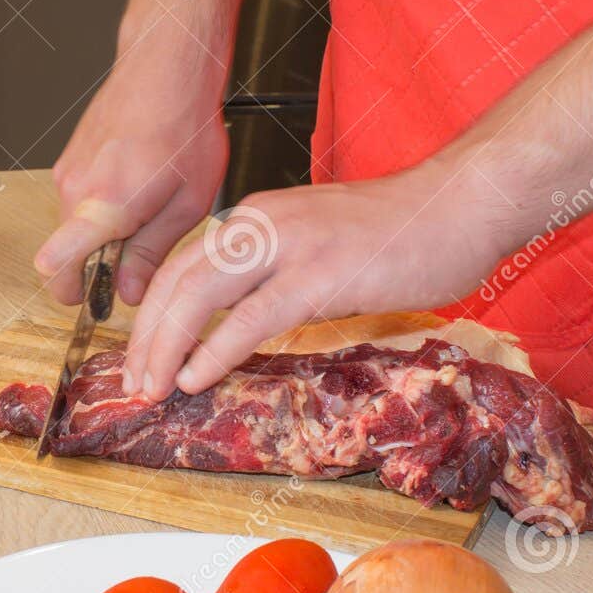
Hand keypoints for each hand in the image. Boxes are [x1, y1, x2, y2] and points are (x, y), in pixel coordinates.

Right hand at [35, 17, 229, 305]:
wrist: (167, 67)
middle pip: (68, 253)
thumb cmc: (184, 126)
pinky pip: (79, 200)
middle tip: (144, 250)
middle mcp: (75, 189)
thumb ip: (151, 254)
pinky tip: (138, 185)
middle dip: (100, 264)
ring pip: (75, 226)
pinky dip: (102, 206)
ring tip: (149, 207)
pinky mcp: (69, 159)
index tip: (94, 299)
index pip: (56, 264)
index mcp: (104, 206)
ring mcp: (67, 171)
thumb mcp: (187, 204)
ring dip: (104, 232)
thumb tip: (128, 291)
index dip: (72, 292)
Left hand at [120, 171, 512, 399]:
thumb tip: (243, 321)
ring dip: (166, 347)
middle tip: (132, 382)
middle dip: (145, 337)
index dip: (152, 314)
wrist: (460, 205)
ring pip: (199, 297)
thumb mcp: (319, 245)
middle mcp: (260, 224)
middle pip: (176, 281)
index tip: (140, 355)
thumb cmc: (402, 231)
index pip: (183, 266)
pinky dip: (215, 350)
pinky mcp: (319, 275)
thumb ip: (278, 272)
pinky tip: (196, 377)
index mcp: (256, 217)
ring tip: (151, 387)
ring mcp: (288, 246)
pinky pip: (250, 318)